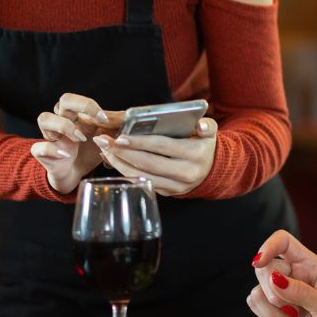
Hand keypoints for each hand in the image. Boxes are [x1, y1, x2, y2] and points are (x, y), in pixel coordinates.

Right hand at [31, 93, 121, 193]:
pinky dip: (53, 149)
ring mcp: (49, 136)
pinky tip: (66, 154)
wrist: (73, 173)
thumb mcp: (105, 140)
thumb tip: (127, 120)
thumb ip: (114, 129)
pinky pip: (38, 147)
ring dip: (64, 126)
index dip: (90, 106)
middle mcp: (60, 121)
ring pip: (44, 118)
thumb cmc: (88, 152)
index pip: (77, 99)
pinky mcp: (42, 152)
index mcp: (75, 115)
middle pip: (63, 100)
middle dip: (80, 107)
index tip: (105, 120)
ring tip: (79, 139)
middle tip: (96, 122)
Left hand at [93, 115, 217, 196]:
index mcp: (194, 155)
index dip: (140, 142)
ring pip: (142, 176)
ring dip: (120, 164)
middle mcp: (186, 173)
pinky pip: (143, 183)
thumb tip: (201, 124)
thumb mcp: (209, 132)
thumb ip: (208, 126)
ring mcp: (176, 186)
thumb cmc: (203, 145)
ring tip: (105, 151)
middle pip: (148, 163)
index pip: (162, 147)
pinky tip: (115, 161)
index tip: (120, 137)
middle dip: (123, 152)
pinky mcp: (168, 193)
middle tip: (104, 141)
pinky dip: (127, 172)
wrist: (212, 170)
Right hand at [247, 229, 316, 316]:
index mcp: (309, 265)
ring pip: (257, 288)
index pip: (283, 241)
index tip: (259, 263)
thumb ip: (304, 293)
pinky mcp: (269, 305)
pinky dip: (266, 315)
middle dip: (274, 292)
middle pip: (265, 267)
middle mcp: (292, 272)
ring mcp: (279, 289)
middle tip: (294, 310)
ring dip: (273, 309)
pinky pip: (253, 302)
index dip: (269, 246)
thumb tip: (276, 280)